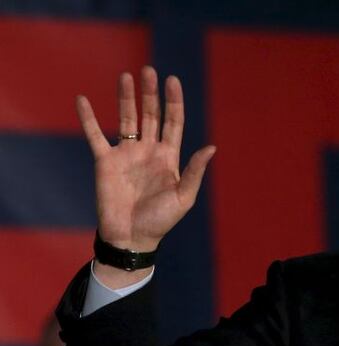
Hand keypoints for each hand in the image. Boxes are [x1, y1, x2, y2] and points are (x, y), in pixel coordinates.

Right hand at [77, 66, 215, 252]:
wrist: (132, 237)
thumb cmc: (161, 221)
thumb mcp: (183, 197)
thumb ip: (195, 171)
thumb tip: (211, 148)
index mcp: (169, 157)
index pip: (173, 122)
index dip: (173, 101)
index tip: (172, 80)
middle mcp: (148, 150)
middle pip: (151, 114)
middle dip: (150, 93)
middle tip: (149, 70)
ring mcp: (126, 154)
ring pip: (126, 118)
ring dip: (126, 97)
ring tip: (126, 76)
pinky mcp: (105, 161)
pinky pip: (95, 135)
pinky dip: (88, 118)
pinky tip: (82, 100)